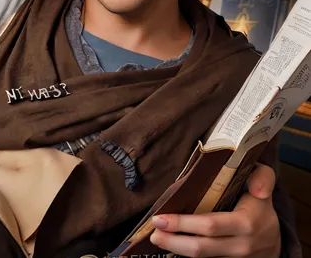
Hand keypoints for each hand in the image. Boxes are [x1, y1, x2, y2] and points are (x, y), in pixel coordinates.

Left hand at [149, 164, 280, 256]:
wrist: (274, 235)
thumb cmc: (259, 201)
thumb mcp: (263, 180)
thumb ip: (262, 176)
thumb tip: (258, 189)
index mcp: (246, 223)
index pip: (210, 226)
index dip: (183, 223)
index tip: (160, 217)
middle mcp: (241, 245)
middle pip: (201, 247)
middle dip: (173, 240)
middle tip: (153, 231)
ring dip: (176, 248)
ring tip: (157, 238)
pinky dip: (186, 254)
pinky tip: (173, 245)